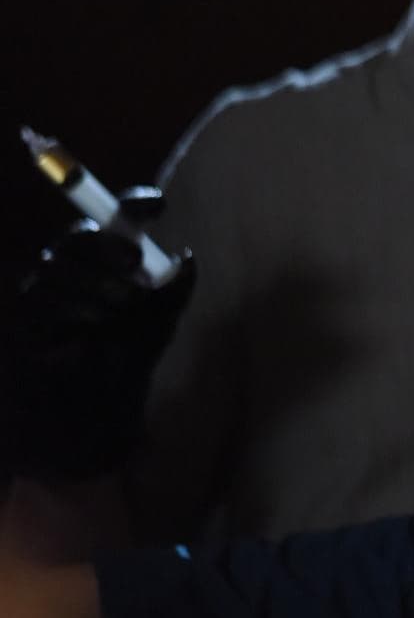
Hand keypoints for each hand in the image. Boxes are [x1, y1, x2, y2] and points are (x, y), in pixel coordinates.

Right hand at [1, 187, 193, 483]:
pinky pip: (39, 300)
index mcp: (111, 262)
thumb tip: (187, 256)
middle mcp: (76, 268)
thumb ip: (175, 292)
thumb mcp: (161, 326)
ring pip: (58, 264)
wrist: (92, 413)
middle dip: (107, 244)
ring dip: (91, 287)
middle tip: (132, 262)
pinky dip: (66, 317)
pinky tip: (78, 341)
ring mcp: (44, 290)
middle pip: (80, 233)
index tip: (157, 207)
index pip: (117, 218)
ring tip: (110, 320)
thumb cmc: (129, 361)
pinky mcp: (22, 318)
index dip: (135, 204)